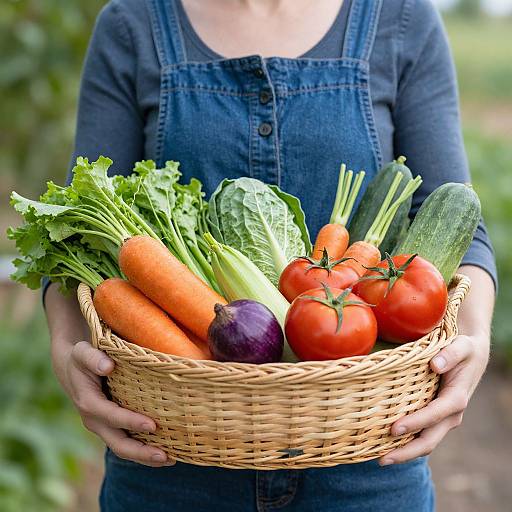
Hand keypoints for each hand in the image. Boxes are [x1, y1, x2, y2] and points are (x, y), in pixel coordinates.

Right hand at [61, 341, 172, 466]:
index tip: (153, 425)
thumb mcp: (82, 353)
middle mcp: (95, 421)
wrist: (71, 369)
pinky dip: (143, 450)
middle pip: (118, 443)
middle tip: (165, 456)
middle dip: (141, 452)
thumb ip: (93, 358)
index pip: (112, 416)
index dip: (131, 422)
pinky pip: (127, 443)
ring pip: (123, 448)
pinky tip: (165, 452)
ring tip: (171, 460)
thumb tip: (108, 366)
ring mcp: (103, 427)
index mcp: (89, 403)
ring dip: (145, 457)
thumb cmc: (81, 358)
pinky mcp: (111, 428)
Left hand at [379, 333, 488, 465]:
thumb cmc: (464, 349)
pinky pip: (421, 435)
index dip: (415, 423)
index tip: (394, 429)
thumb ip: (450, 354)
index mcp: (456, 399)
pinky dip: (406, 443)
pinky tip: (387, 444)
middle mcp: (450, 415)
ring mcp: (443, 419)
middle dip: (406, 452)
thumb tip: (435, 365)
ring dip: (404, 452)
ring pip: (425, 443)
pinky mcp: (435, 418)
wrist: (472, 356)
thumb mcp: (462, 346)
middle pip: (429, 441)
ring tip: (380, 458)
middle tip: (382, 459)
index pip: (434, 415)